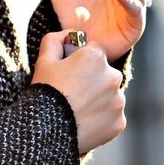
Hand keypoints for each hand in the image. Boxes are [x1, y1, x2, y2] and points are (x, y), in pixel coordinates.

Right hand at [31, 30, 125, 154]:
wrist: (46, 131)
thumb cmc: (45, 92)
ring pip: (110, 96)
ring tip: (77, 110)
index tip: (69, 75)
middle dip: (93, 81)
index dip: (81, 63)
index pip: (95, 53)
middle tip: (72, 94)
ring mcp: (118, 101)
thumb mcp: (44, 60)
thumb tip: (70, 34)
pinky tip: (84, 122)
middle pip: (105, 75)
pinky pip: (112, 117)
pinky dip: (102, 119)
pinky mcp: (119, 122)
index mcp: (97, 57)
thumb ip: (56, 40)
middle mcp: (113, 76)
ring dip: (99, 101)